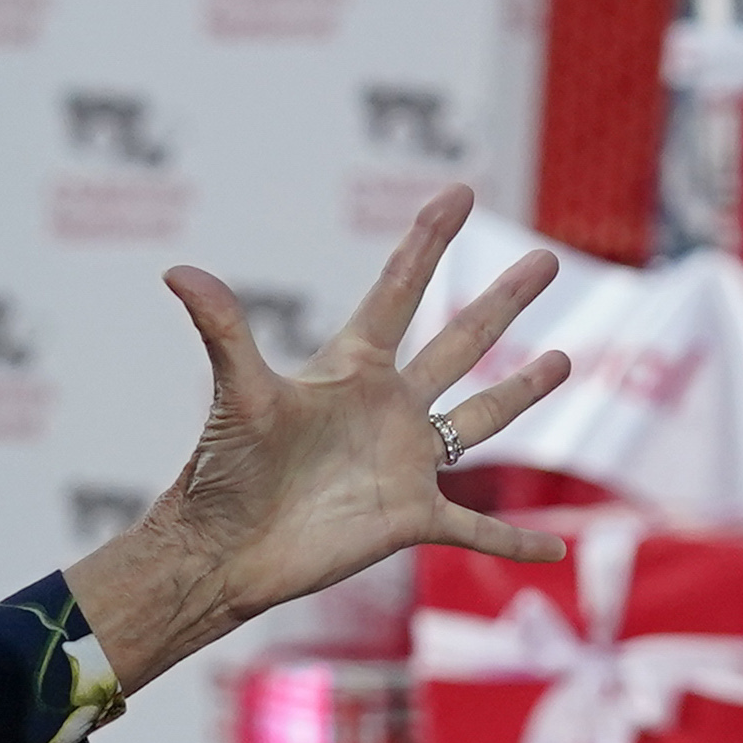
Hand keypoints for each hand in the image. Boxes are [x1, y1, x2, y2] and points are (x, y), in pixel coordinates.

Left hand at [69, 187, 574, 691]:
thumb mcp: (237, 395)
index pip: (400, 289)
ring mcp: (405, 462)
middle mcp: (387, 407)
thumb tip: (178, 272)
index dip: (430, 239)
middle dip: (504, 301)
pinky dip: (515, 540)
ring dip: (522, 391)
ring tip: (565, 360)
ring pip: (481, 418)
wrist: (224, 551)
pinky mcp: (412, 517)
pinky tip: (553, 549)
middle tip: (545, 261)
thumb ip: (223, 331)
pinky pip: (477, 527)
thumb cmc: (226, 471)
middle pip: (461, 341)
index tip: (459, 191)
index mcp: (352, 369)